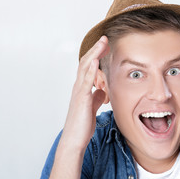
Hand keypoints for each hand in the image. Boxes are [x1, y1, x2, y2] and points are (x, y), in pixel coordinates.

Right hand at [61, 36, 109, 150]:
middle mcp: (78, 87)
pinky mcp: (82, 99)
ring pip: (85, 68)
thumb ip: (97, 97)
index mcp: (82, 89)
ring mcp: (79, 92)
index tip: (105, 46)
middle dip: (96, 50)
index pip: (88, 67)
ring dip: (94, 54)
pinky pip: (86, 82)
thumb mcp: (93, 108)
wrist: (75, 139)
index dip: (96, 55)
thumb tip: (102, 90)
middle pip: (86, 63)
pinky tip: (95, 61)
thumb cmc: (82, 125)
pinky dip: (91, 70)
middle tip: (104, 39)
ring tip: (102, 43)